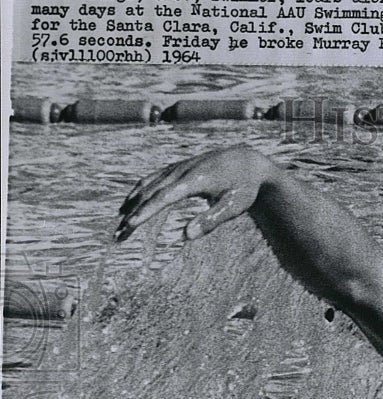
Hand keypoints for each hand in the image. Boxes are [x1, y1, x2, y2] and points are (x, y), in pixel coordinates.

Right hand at [115, 145, 282, 242]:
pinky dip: (139, 190)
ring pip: (148, 184)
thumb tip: (186, 236)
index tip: (131, 224)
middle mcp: (182, 170)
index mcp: (196, 179)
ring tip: (119, 222)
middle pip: (151, 192)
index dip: (147, 211)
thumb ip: (211, 220)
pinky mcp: (178, 167)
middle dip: (133, 213)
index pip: (164, 197)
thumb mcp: (234, 205)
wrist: (248, 162)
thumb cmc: (244, 187)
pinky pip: (153, 178)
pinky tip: (130, 203)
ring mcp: (178, 167)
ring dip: (131, 203)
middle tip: (119, 234)